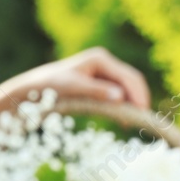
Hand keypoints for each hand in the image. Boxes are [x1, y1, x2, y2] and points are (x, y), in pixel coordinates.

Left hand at [10, 47, 150, 108]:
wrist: (36, 86)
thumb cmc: (51, 85)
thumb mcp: (74, 88)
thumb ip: (97, 91)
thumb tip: (120, 97)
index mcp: (101, 59)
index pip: (128, 76)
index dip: (138, 94)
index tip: (143, 111)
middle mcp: (105, 62)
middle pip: (131, 80)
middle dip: (139, 99)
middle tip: (144, 119)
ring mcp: (103, 72)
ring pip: (127, 87)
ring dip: (132, 103)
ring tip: (134, 121)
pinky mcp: (100, 82)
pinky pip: (118, 93)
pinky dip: (123, 105)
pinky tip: (123, 119)